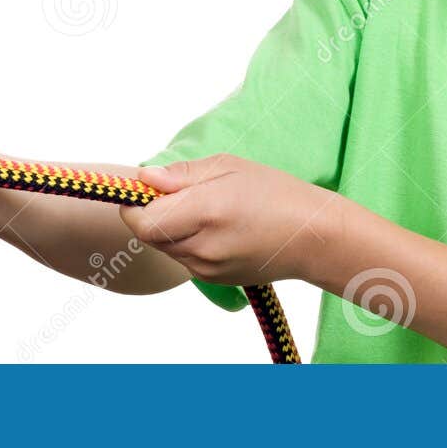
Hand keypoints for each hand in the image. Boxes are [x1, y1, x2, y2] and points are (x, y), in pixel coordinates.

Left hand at [118, 153, 341, 286]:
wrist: (312, 238)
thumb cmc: (275, 193)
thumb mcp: (228, 167)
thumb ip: (181, 175)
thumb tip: (145, 178)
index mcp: (204, 212)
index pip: (141, 220)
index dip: (134, 203)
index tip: (145, 186)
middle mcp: (200, 247)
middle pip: (149, 234)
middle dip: (153, 211)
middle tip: (181, 191)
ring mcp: (206, 269)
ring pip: (165, 246)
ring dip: (170, 226)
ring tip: (205, 207)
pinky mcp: (212, 280)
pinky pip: (183, 257)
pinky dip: (187, 240)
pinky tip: (216, 226)